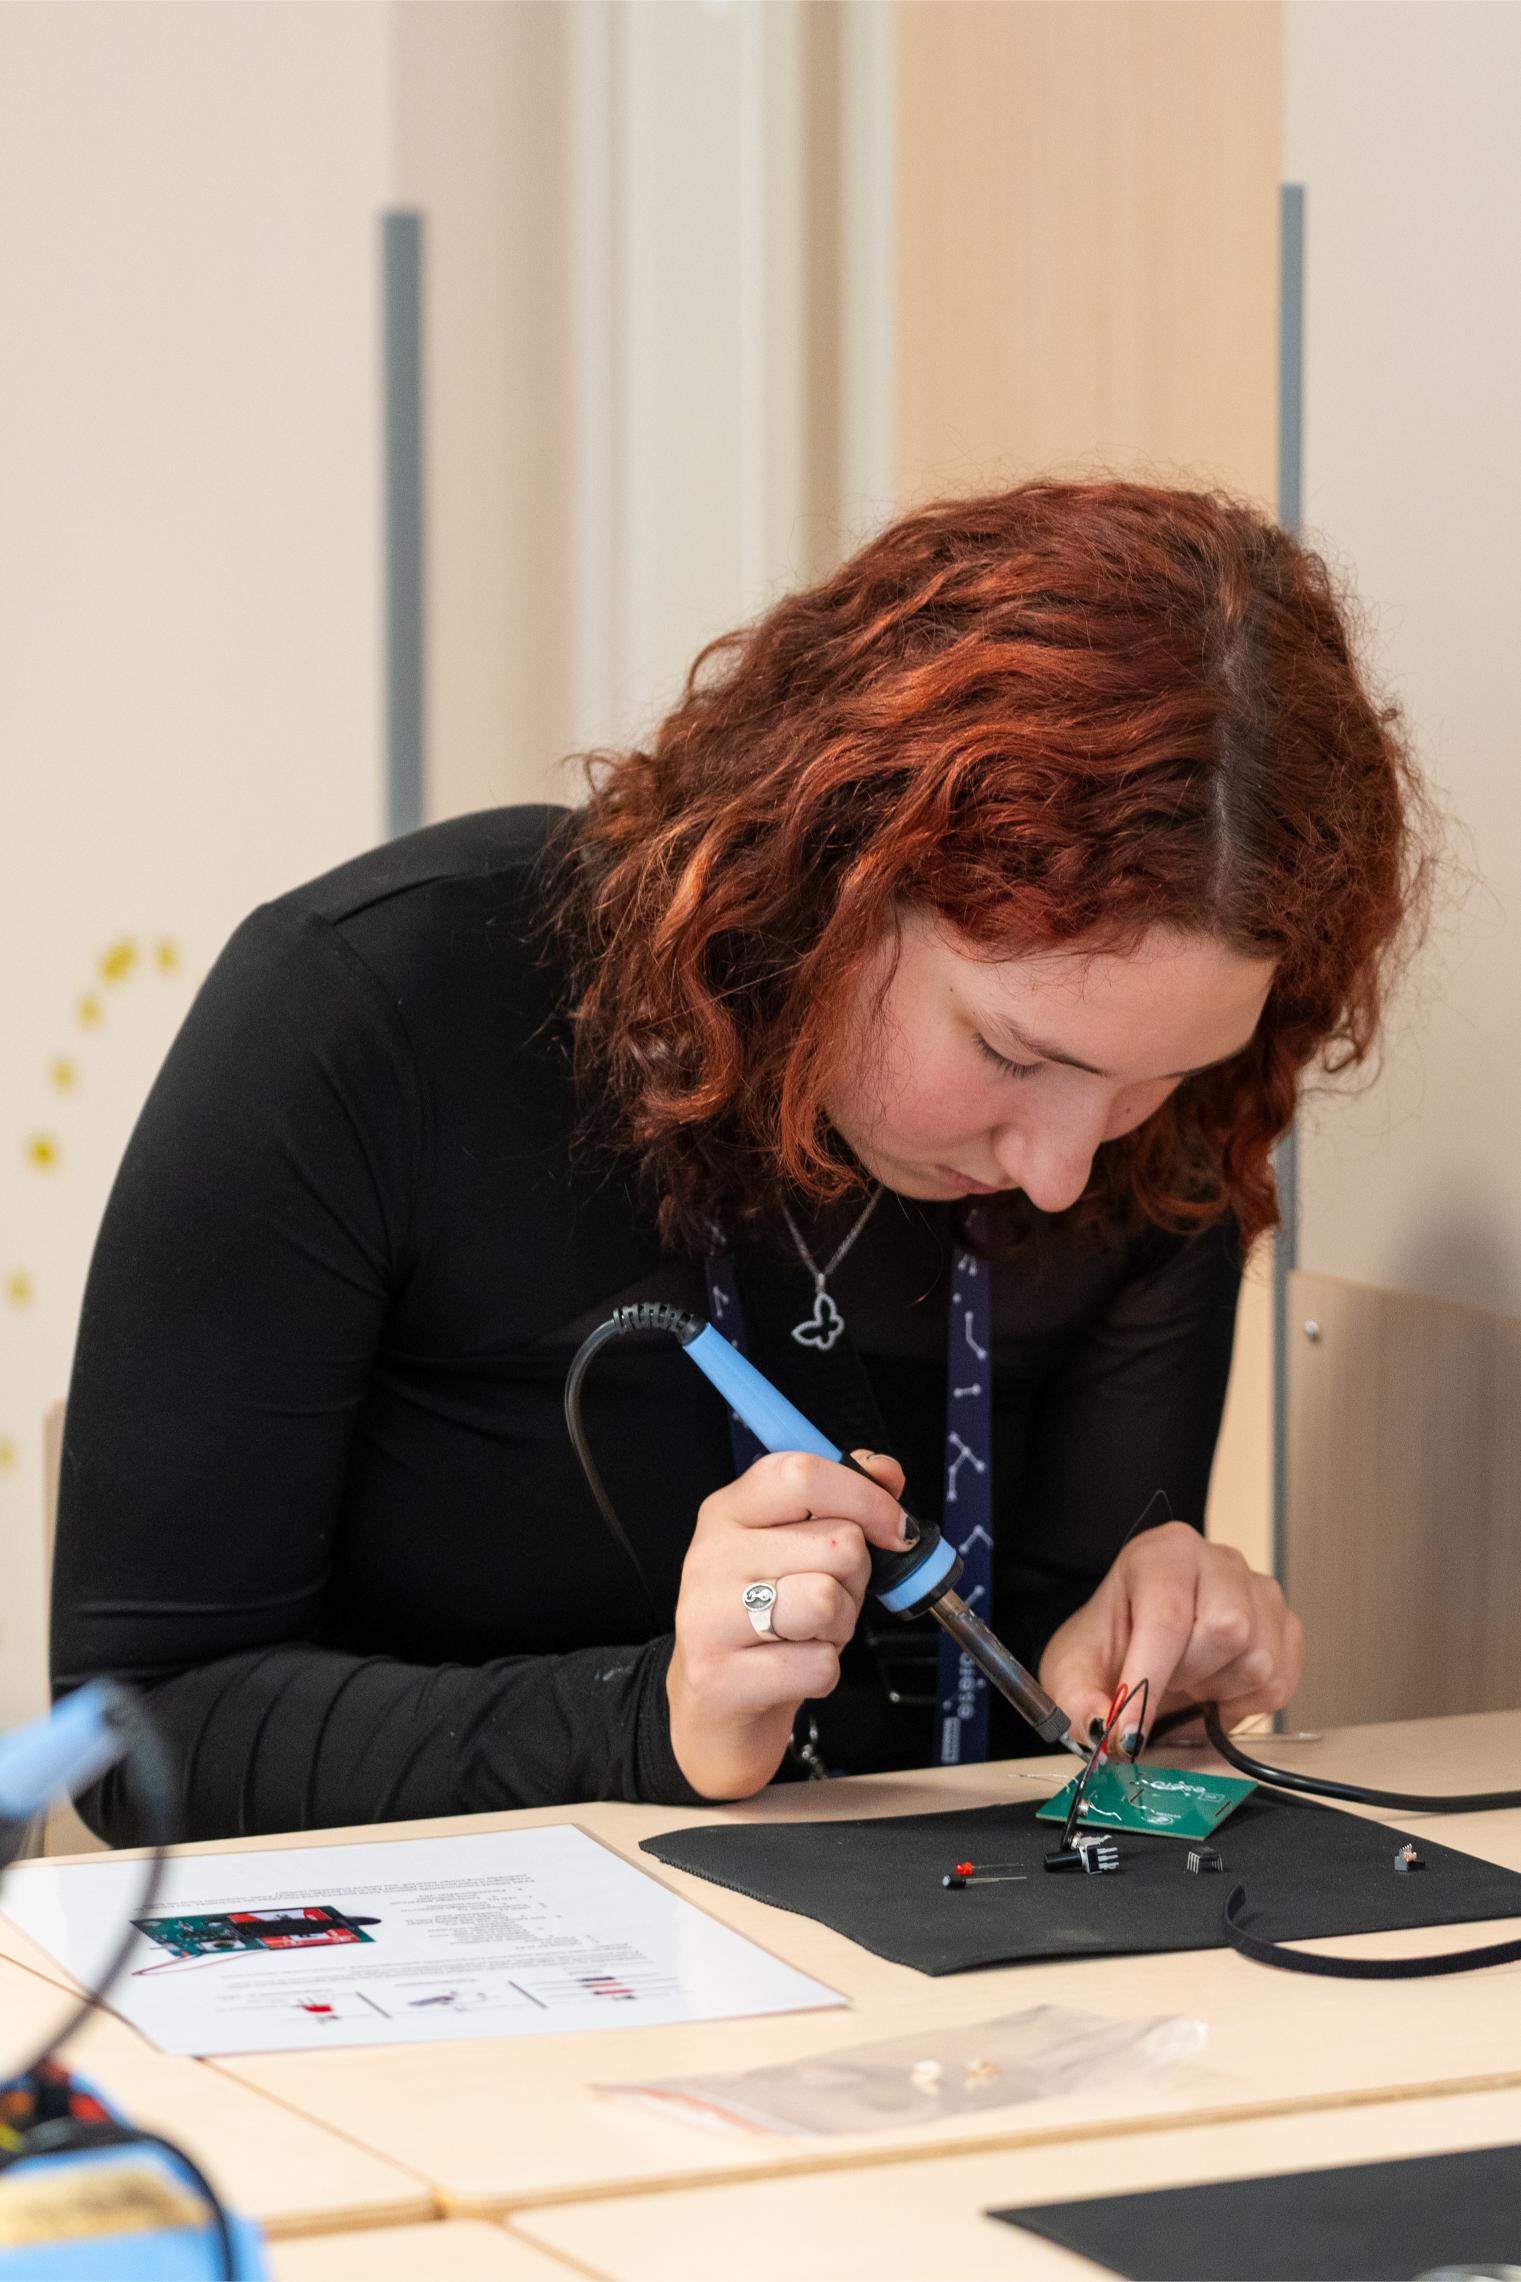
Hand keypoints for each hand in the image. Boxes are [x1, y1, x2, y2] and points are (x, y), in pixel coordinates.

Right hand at [667, 1447, 907, 1798]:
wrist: (715, 1705)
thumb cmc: (766, 1618)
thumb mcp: (797, 1547)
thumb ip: (843, 1499)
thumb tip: (884, 1470)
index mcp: (729, 1511)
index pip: (802, 1474)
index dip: (866, 1498)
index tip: (894, 1529)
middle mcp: (710, 1555)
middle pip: (837, 1543)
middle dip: (856, 1579)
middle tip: (827, 1598)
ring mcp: (707, 1615)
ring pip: (828, 1600)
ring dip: (841, 1626)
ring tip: (810, 1633)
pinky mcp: (719, 1677)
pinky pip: (818, 1664)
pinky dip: (823, 1673)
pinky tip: (792, 1669)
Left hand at [1037, 1522, 1304, 1749]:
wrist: (1139, 1641)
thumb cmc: (1111, 1645)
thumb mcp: (1073, 1669)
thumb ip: (1077, 1700)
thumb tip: (1103, 1727)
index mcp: (1163, 1553)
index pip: (1166, 1616)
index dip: (1148, 1682)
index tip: (1128, 1731)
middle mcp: (1220, 1562)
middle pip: (1226, 1630)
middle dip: (1188, 1677)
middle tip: (1163, 1684)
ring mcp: (1261, 1592)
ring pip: (1258, 1661)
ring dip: (1216, 1692)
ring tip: (1187, 1682)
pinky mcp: (1286, 1627)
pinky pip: (1279, 1684)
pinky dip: (1244, 1705)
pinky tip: (1215, 1690)